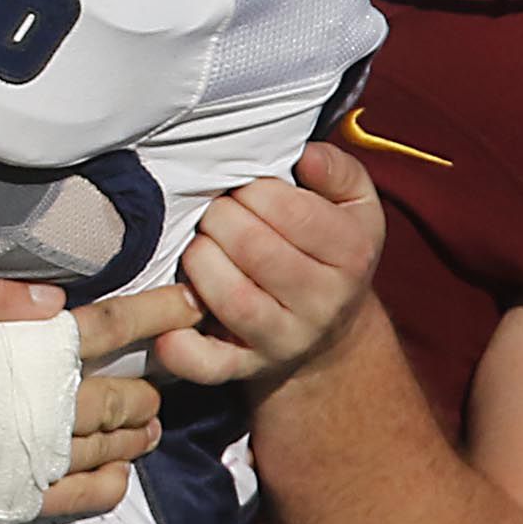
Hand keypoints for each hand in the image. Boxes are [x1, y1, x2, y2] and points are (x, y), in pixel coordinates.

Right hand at [0, 273, 178, 522]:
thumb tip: (56, 302)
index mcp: (18, 352)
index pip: (108, 328)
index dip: (157, 314)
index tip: (189, 305)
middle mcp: (34, 411)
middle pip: (120, 398)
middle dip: (150, 382)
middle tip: (162, 372)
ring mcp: (20, 460)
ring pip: (105, 449)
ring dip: (136, 432)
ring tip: (148, 422)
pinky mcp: (0, 498)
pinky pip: (74, 500)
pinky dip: (106, 485)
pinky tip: (118, 473)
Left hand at [164, 143, 383, 388]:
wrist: (331, 332)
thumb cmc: (330, 252)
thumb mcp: (353, 206)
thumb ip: (338, 171)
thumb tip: (307, 155)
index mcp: (352, 254)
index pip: (295, 213)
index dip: (256, 190)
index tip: (244, 188)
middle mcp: (323, 302)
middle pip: (257, 251)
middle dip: (221, 219)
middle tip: (214, 213)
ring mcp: (284, 339)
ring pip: (233, 300)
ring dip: (200, 264)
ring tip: (198, 247)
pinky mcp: (246, 368)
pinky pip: (210, 365)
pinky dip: (183, 349)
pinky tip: (169, 325)